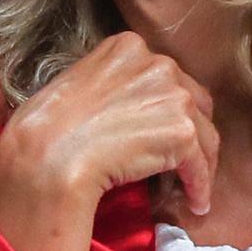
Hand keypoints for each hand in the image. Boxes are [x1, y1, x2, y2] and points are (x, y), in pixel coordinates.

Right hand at [0, 31, 220, 250]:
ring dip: (199, 162)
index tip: (160, 129)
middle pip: (192, 101)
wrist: (48, 155)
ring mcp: (173, 95)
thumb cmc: (47, 126)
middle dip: (189, 129)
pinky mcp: (182, 132)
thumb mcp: (79, 82)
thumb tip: (130, 109)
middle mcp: (157, 62)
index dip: (165, 106)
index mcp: (128, 46)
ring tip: (191, 187)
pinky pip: (201, 165)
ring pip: (204, 134)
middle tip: (181, 158)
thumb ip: (112, 83)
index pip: (165, 77)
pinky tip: (195, 203)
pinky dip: (200, 187)